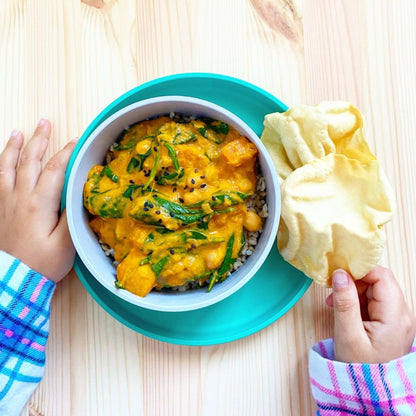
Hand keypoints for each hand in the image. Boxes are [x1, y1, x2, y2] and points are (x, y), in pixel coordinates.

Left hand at [0, 119, 77, 282]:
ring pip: (7, 167)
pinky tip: (1, 162)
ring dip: (14, 147)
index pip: (54, 169)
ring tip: (18, 132)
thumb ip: (73, 214)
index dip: (66, 153)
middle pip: (28, 161)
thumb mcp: (66, 242)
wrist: (13, 279)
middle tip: (44, 123)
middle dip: (38, 140)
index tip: (77, 141)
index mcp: (38, 203)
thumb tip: (81, 193)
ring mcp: (5, 202)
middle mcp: (19, 197)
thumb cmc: (42, 262)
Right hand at [327, 266, 415, 362]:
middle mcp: (403, 314)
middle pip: (379, 280)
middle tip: (333, 295)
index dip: (359, 271)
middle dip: (354, 282)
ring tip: (336, 306)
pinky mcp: (391, 322)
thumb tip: (340, 274)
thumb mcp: (347, 335)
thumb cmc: (358, 367)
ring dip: (354, 291)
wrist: (370, 393)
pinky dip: (358, 301)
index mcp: (396, 316)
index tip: (337, 276)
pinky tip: (345, 312)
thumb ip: (345, 302)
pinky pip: (375, 301)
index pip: (381, 275)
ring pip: (376, 289)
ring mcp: (398, 318)